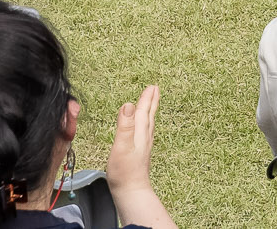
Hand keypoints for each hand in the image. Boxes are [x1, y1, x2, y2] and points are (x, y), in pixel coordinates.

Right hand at [105, 85, 177, 228]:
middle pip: (149, 115)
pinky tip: (142, 129)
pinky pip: (144, 133)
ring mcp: (143, 145)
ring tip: (150, 104)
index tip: (152, 86)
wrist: (131, 191)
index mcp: (140, 133)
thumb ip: (125, 126)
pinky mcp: (140, 153)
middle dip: (151, 101)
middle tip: (155, 89)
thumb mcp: (122, 146)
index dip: (146, 98)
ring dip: (149, 111)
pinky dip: (144, 124)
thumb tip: (128, 105)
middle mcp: (144, 137)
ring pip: (148, 123)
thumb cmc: (124, 171)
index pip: (144, 111)